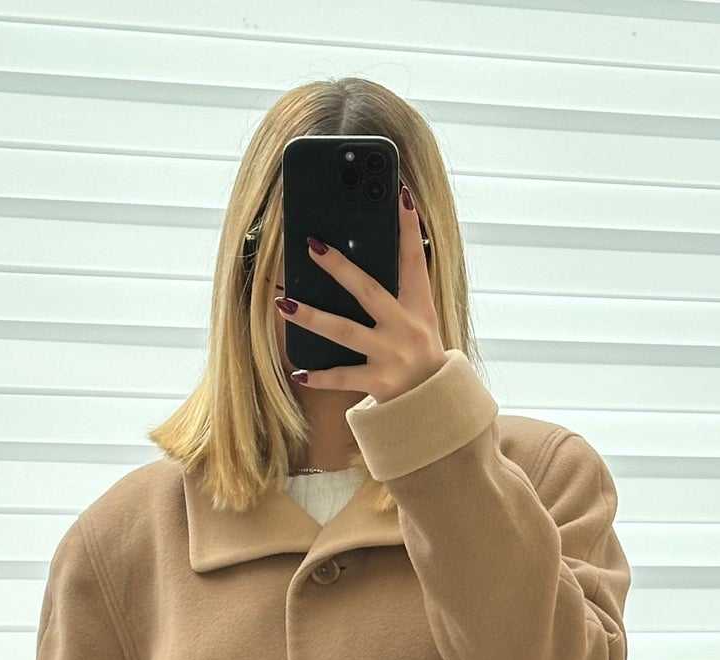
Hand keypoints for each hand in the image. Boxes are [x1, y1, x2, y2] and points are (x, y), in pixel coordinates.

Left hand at [275, 184, 444, 402]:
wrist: (434, 406)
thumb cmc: (421, 357)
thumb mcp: (421, 321)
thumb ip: (401, 292)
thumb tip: (370, 257)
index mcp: (419, 308)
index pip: (415, 261)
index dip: (409, 227)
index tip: (401, 195)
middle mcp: (406, 328)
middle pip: (368, 290)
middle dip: (339, 267)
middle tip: (312, 246)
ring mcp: (392, 356)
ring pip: (346, 332)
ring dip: (313, 317)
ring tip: (285, 304)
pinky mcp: (380, 384)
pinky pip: (342, 377)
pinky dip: (319, 376)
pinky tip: (298, 370)